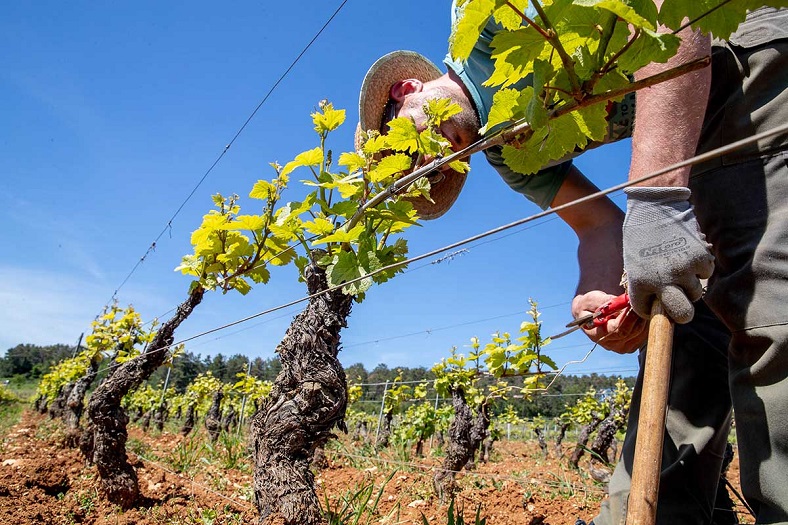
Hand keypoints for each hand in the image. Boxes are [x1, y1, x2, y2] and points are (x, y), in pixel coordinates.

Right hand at [572, 291, 647, 353]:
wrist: (591, 313)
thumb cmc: (590, 305)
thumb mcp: (591, 299)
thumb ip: (604, 301)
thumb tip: (621, 300)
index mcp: (596, 334)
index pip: (616, 329)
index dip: (627, 316)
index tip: (633, 303)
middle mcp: (609, 344)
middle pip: (631, 332)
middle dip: (638, 315)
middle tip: (642, 300)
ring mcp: (622, 347)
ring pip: (640, 333)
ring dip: (644, 318)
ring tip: (643, 304)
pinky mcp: (632, 346)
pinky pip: (644, 335)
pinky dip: (647, 323)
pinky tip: (644, 313)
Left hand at [623, 187, 713, 322]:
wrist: (654, 206)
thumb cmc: (641, 233)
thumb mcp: (634, 262)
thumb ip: (645, 283)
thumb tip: (658, 302)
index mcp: (639, 283)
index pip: (646, 311)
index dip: (651, 308)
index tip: (654, 302)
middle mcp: (662, 281)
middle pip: (682, 315)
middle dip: (682, 313)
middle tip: (680, 306)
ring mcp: (683, 270)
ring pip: (695, 293)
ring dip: (689, 284)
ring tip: (679, 265)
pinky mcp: (700, 258)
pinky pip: (706, 274)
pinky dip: (700, 267)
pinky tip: (688, 252)